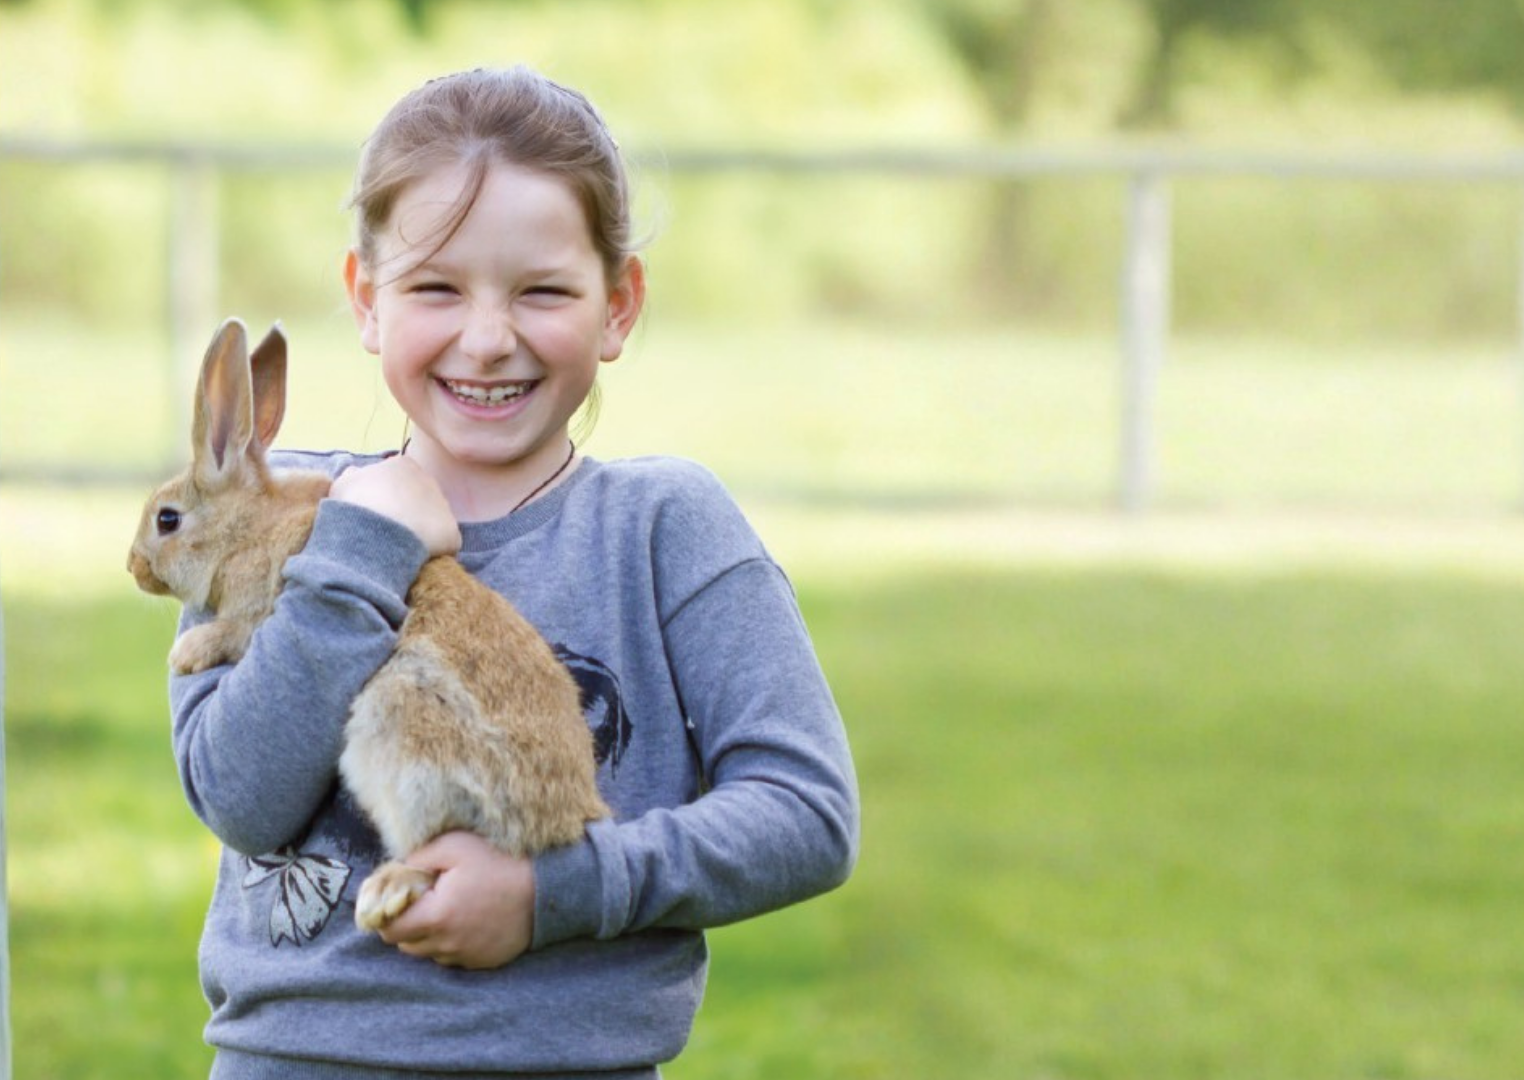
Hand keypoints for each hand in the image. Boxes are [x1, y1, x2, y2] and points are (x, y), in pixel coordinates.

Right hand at [330, 456, 460, 557]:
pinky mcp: (452, 533)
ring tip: (398, 547)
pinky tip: (413, 560)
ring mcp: (444, 507)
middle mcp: (429, 481)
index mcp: (403, 465)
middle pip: (418, 499)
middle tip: (386, 532)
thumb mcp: (343, 484)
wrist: (375, 536)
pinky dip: (431, 553)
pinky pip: (443, 545)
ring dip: (419, 533)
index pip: (399, 478)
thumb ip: (353, 476)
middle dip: (406, 514)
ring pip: (431, 522)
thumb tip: (356, 473)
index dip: (387, 497)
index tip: (376, 512)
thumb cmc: (355, 507)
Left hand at [378, 831, 534, 969]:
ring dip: (428, 935)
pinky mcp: (482, 962)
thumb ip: (418, 857)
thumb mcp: (456, 846)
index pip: (388, 930)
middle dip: (405, 924)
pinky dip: (451, 942)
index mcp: (436, 915)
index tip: (394, 899)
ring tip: (446, 909)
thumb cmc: (500, 863)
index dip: (384, 914)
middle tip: (421, 900)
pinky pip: (453, 957)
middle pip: (405, 945)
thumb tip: (396, 870)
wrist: (546, 889)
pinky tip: (466, 921)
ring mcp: (466, 956)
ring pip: (428, 952)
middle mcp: (447, 943)